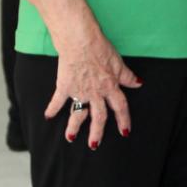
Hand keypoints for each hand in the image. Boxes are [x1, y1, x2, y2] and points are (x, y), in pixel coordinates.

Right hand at [45, 29, 141, 145]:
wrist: (80, 41)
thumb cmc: (100, 48)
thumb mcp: (118, 63)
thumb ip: (127, 76)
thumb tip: (138, 83)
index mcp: (110, 87)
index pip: (120, 108)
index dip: (124, 120)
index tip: (125, 132)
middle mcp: (96, 93)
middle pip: (99, 117)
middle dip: (97, 132)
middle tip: (94, 145)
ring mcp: (80, 91)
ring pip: (78, 114)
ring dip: (74, 127)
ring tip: (71, 138)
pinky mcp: (65, 86)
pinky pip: (57, 101)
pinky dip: (52, 108)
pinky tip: (48, 116)